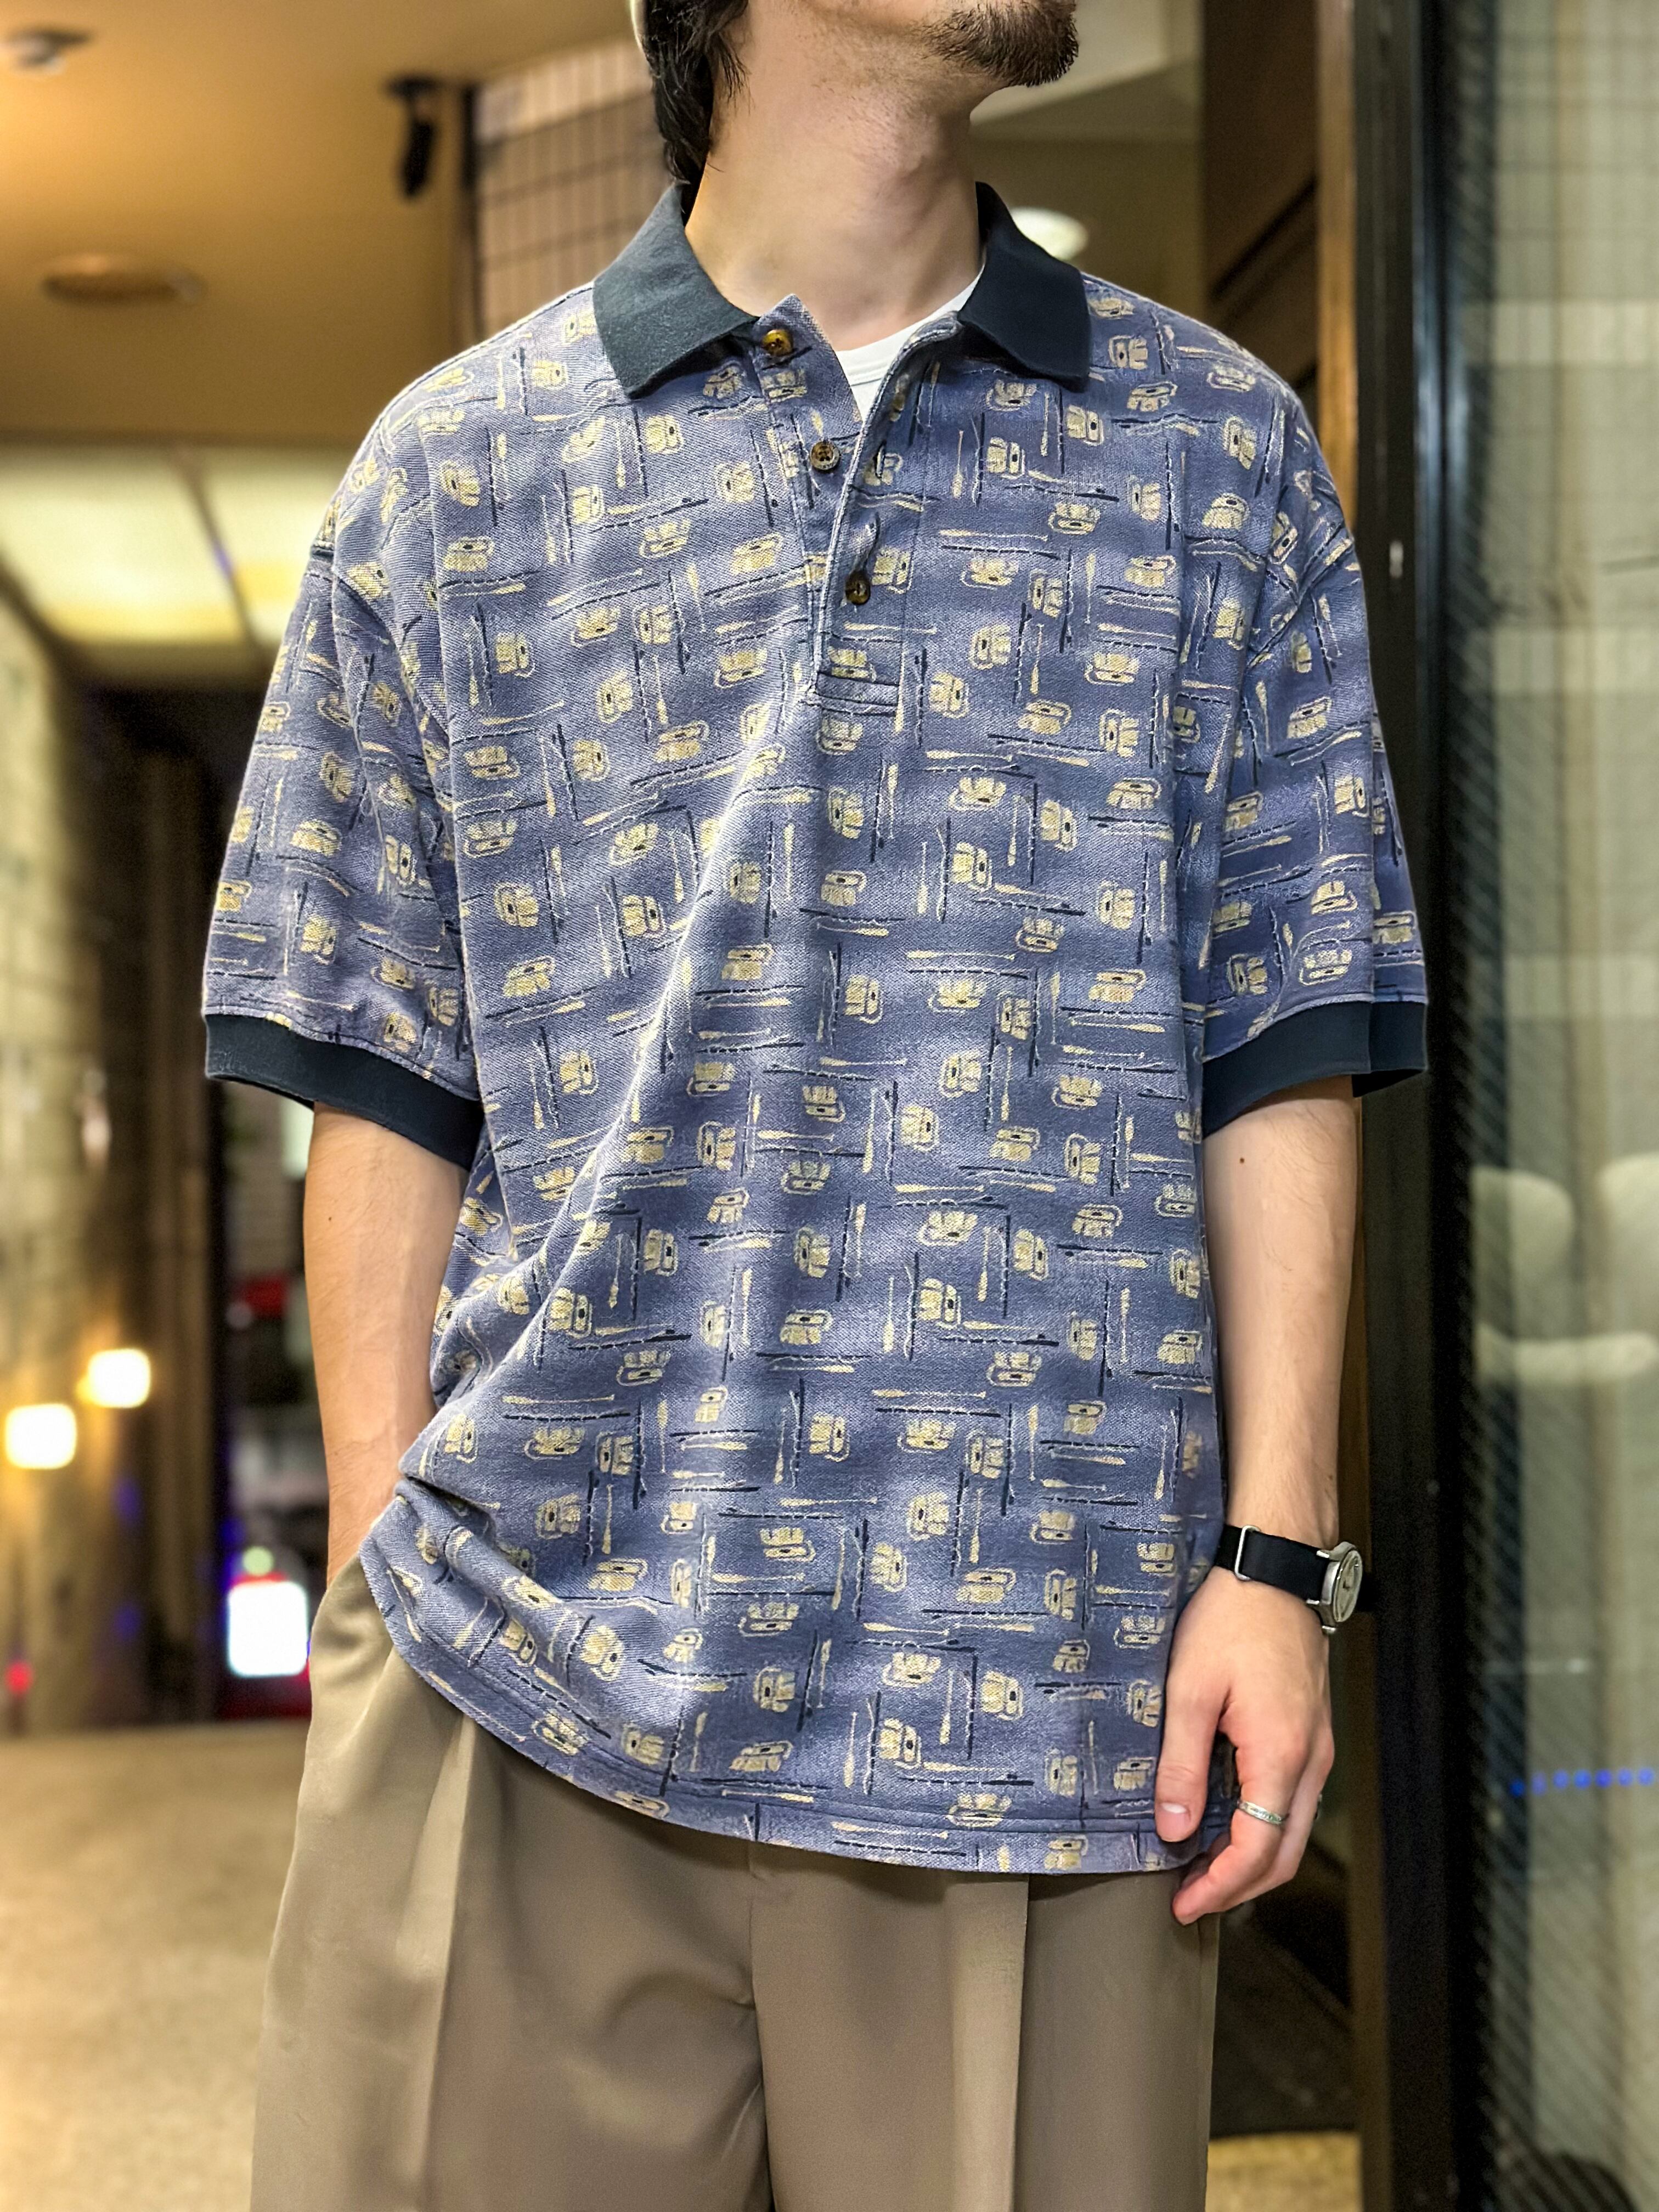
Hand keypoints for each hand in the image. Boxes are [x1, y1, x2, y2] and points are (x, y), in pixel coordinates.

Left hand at [1153, 1565, 1333, 1924]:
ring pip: (1292, 1829)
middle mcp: (1310, 1759)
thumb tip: (1176, 1828)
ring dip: (1251, 1857)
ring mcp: (1317, 1746)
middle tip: (1189, 1898)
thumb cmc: (1230, 1617)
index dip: (1219, 1887)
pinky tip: (1224, 1817)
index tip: (1182, 1904)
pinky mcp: (1311, 1730)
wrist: (1273, 1566)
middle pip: (1283, 1854)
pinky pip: (1293, 1798)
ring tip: (1199, 1864)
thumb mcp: (1188, 1689)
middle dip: (1237, 1886)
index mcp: (1280, 1755)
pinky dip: (1263, 1825)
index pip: (1258, 1851)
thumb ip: (1182, 1765)